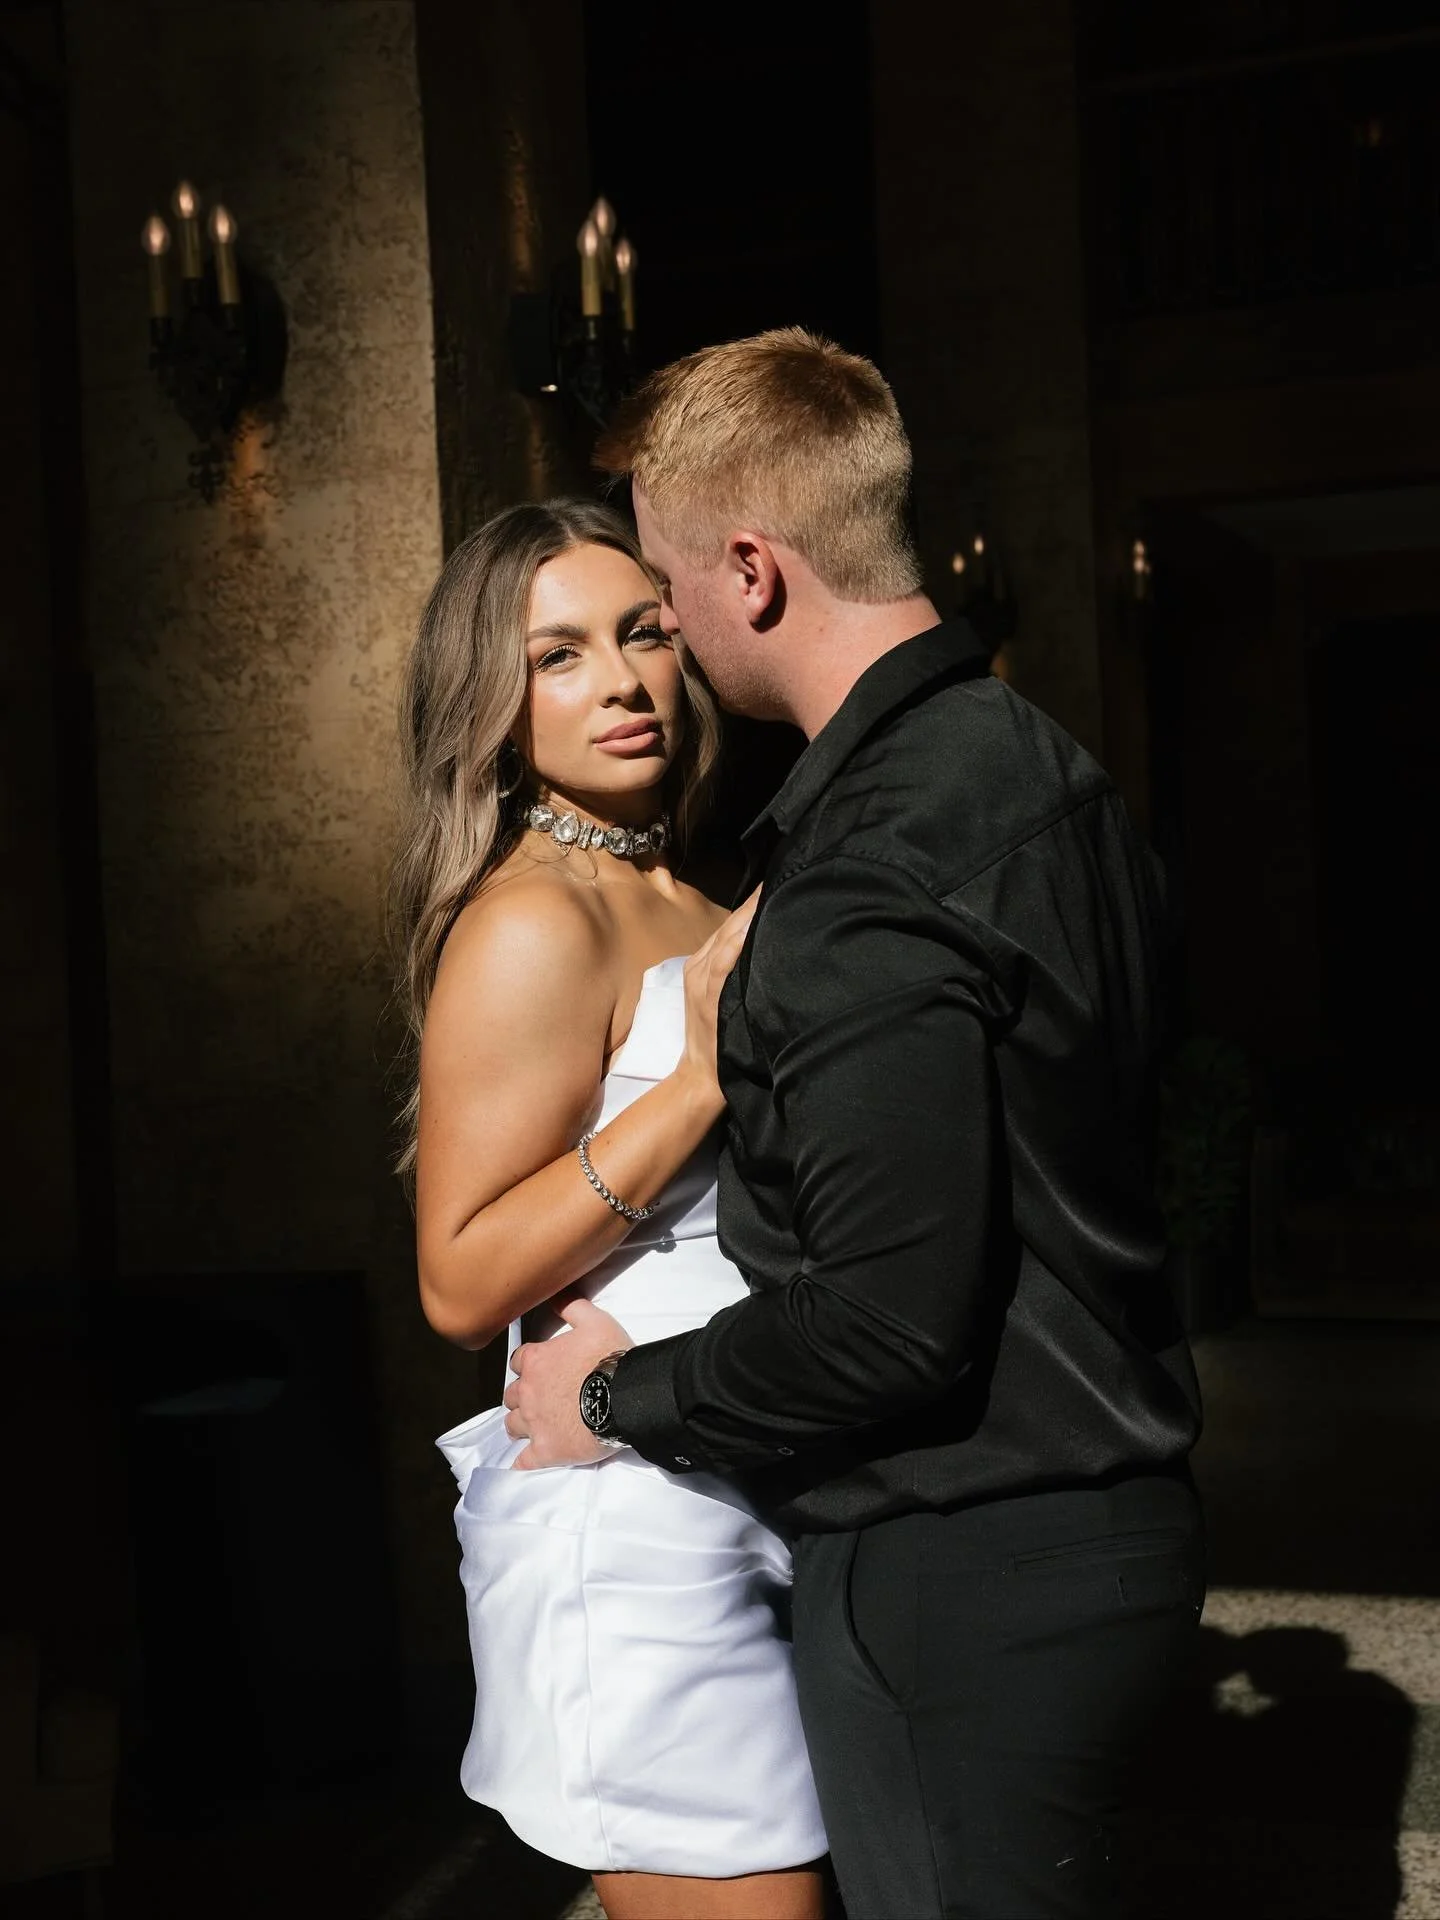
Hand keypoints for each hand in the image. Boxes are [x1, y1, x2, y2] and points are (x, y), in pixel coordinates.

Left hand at [503, 1298, 633, 1468]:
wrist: (626, 1397)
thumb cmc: (610, 1358)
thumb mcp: (595, 1320)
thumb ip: (572, 1305)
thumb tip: (555, 1292)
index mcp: (536, 1361)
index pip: (518, 1362)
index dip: (528, 1365)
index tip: (540, 1369)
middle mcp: (528, 1392)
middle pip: (511, 1396)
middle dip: (522, 1396)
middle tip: (540, 1399)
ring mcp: (534, 1424)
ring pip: (512, 1426)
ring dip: (520, 1425)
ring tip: (534, 1427)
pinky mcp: (545, 1451)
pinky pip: (523, 1462)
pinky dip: (523, 1462)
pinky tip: (526, 1461)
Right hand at [680, 889, 759, 1102]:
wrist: (701, 1075)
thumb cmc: (720, 1039)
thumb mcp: (726, 998)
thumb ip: (740, 972)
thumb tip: (771, 948)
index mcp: (703, 963)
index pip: (731, 924)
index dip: (755, 902)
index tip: (779, 882)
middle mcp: (700, 965)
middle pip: (731, 924)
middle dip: (757, 900)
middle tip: (785, 876)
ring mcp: (702, 980)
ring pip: (728, 936)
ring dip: (751, 913)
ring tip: (775, 890)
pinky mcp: (708, 995)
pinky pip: (723, 961)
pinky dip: (738, 940)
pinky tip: (755, 923)